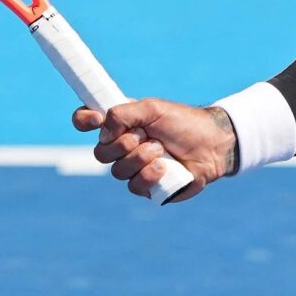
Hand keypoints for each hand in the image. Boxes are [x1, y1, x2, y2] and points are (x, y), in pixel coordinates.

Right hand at [72, 98, 232, 201]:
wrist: (212, 144)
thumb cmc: (184, 123)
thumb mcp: (153, 109)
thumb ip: (125, 113)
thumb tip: (104, 129)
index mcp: (121, 124)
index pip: (88, 122)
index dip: (84, 121)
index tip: (95, 120)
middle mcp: (123, 147)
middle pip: (100, 153)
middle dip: (122, 144)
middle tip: (144, 136)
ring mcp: (134, 169)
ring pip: (117, 171)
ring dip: (139, 158)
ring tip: (161, 149)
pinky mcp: (147, 186)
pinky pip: (134, 186)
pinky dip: (149, 175)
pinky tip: (164, 167)